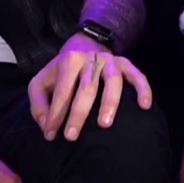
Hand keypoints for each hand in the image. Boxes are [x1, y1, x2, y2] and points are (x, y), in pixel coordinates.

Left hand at [27, 33, 152, 141]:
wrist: (84, 45)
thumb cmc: (61, 72)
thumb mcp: (41, 82)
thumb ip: (38, 103)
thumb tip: (45, 125)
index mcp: (69, 61)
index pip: (62, 91)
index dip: (56, 114)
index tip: (51, 135)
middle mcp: (91, 59)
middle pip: (87, 87)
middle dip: (78, 113)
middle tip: (72, 137)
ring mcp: (111, 61)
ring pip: (113, 81)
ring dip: (109, 102)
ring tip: (105, 124)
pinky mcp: (126, 64)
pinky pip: (137, 76)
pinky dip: (143, 89)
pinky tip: (145, 106)